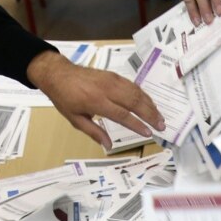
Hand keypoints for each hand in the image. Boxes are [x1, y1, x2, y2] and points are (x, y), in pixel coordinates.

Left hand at [26, 51, 163, 149]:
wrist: (58, 74)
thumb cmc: (64, 98)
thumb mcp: (75, 120)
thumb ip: (94, 132)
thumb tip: (109, 146)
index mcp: (96, 102)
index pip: (122, 115)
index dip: (137, 125)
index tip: (149, 133)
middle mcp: (106, 89)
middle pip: (134, 102)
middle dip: (150, 114)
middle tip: (161, 125)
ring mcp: (111, 80)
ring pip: (136, 92)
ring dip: (150, 104)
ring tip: (159, 116)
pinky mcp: (113, 75)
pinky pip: (132, 85)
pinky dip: (143, 94)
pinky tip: (149, 103)